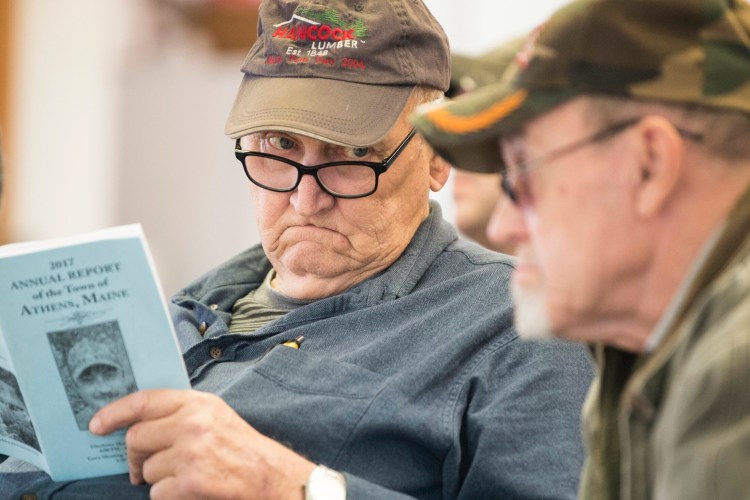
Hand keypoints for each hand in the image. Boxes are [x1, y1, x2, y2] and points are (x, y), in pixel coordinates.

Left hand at [89, 389, 315, 499]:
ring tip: (184, 477)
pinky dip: (169, 497)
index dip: (114, 412)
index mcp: (199, 403)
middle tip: (142, 467)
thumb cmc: (241, 448)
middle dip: (135, 457)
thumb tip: (136, 422)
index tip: (96, 425)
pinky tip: (190, 491)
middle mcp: (194, 423)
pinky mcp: (193, 483)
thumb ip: (181, 413)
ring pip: (146, 470)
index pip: (145, 400)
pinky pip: (157, 493)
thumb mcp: (215, 416)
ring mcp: (193, 453)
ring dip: (158, 479)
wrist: (271, 477)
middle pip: (136, 438)